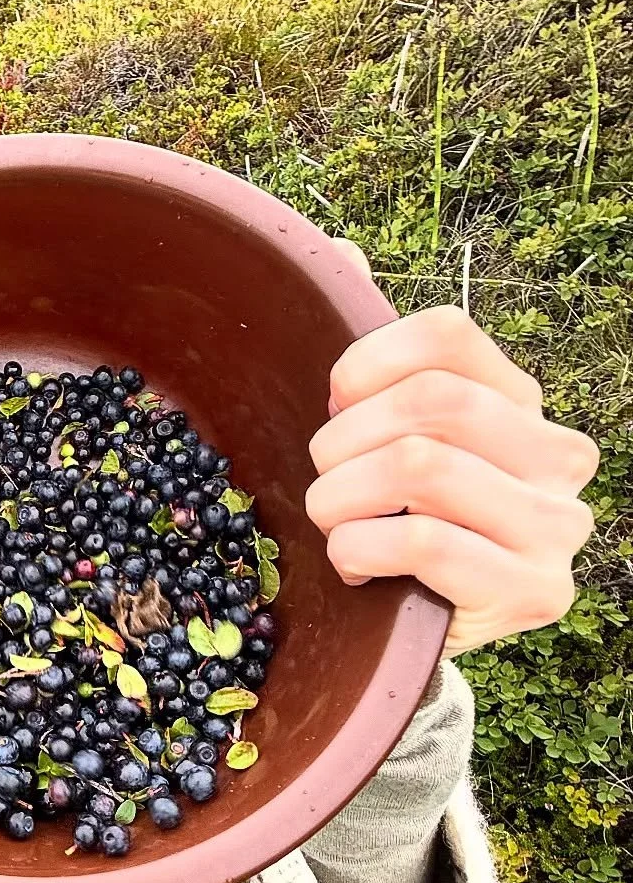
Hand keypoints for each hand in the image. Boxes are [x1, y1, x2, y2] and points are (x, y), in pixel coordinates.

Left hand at [306, 260, 598, 655]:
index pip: (447, 336)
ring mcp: (557, 526)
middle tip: (322, 481)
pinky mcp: (537, 589)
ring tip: (334, 526)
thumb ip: (369, 353)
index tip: (333, 406)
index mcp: (521, 400)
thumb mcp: (381, 435)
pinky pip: (424, 541)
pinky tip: (356, 567)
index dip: (365, 365)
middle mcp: (558, 455)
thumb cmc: (395, 520)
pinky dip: (360, 550)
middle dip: (343, 443)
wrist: (420, 629)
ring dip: (341, 500)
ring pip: (422, 467)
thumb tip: (337, 253)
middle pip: (430, 403)